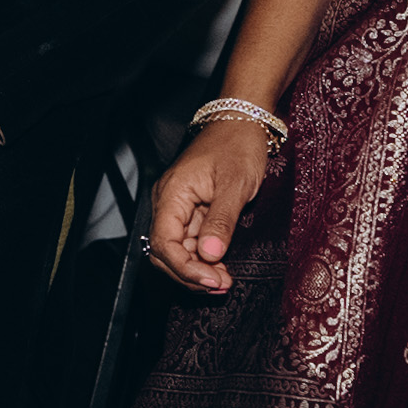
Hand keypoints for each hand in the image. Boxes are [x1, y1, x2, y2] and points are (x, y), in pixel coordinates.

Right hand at [143, 118, 273, 293]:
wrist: (243, 121)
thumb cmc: (238, 144)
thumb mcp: (235, 184)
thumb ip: (221, 222)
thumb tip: (210, 255)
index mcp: (172, 193)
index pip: (164, 242)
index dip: (184, 268)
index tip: (211, 280)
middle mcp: (169, 201)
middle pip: (164, 251)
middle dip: (190, 274)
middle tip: (221, 286)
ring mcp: (180, 206)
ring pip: (178, 250)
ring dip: (198, 269)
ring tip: (224, 281)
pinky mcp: (192, 209)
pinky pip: (191, 240)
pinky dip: (204, 257)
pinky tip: (222, 266)